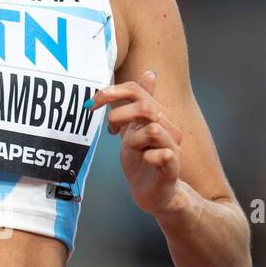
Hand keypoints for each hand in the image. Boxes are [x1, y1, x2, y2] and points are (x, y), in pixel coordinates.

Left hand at [88, 71, 182, 214]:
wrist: (156, 193)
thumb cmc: (142, 160)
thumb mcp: (134, 129)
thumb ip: (136, 105)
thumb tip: (149, 73)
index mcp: (156, 115)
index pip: (136, 91)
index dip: (112, 92)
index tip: (93, 102)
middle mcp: (167, 127)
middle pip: (146, 107)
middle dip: (120, 115)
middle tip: (111, 129)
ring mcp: (171, 147)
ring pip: (153, 130)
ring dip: (134, 140)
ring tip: (131, 150)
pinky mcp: (172, 168)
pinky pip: (164, 155)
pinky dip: (150, 157)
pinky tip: (145, 161)